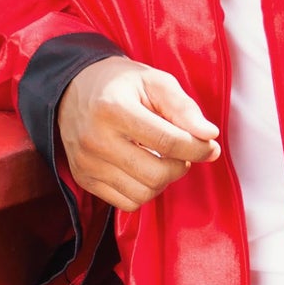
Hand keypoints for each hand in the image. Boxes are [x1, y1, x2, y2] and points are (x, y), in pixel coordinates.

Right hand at [57, 56, 219, 211]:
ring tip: (161, 158)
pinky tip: (142, 169)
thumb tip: (209, 136)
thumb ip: (184, 108)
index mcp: (114, 109)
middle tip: (182, 152)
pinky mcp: (84, 178)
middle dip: (180, 167)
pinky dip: (143, 190)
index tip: (210, 147)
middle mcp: (96, 139)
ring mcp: (87, 163)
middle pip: (156, 175)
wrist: (73, 89)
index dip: (197, 149)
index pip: (168, 142)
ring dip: (163, 181)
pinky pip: (126, 203)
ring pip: (143, 194)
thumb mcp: (154, 81)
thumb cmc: (120, 84)